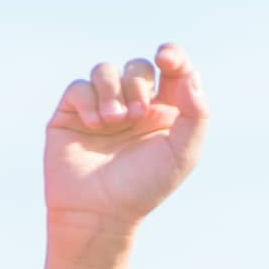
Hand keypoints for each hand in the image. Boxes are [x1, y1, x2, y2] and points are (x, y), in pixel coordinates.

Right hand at [44, 41, 208, 241]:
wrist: (99, 213)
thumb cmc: (143, 188)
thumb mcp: (181, 155)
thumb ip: (196, 116)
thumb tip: (192, 75)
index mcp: (164, 112)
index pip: (172, 69)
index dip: (171, 55)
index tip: (166, 59)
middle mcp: (134, 106)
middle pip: (139, 67)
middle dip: (138, 83)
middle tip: (138, 114)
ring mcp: (102, 107)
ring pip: (106, 70)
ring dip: (112, 90)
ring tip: (114, 121)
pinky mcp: (72, 113)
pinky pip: (79, 86)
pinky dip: (89, 100)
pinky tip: (94, 124)